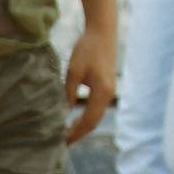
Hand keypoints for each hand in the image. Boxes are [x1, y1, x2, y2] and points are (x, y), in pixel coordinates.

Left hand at [64, 26, 116, 145]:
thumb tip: (63, 115)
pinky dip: (87, 117)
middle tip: (63, 143)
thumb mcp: (74, 72)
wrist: (102, 30)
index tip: (62, 142)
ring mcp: (110, 90)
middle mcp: (109, 93)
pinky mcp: (108, 86)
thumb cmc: (87, 48)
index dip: (76, 133)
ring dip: (83, 127)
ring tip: (67, 134)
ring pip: (97, 116)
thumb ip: (69, 94)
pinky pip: (97, 108)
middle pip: (94, 122)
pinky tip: (75, 120)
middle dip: (79, 134)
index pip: (88, 121)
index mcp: (102, 91)